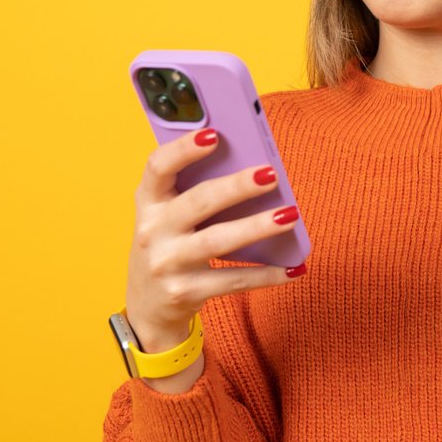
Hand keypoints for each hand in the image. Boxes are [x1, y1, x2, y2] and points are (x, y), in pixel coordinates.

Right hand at [124, 127, 304, 355]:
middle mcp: (153, 231)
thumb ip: (194, 191)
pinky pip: (232, 280)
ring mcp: (167, 264)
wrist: (148, 307)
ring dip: (257, 227)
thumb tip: (252, 169)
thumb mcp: (168, 217)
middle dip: (236, 187)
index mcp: (148, 202)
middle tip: (271, 174)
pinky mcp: (185, 292)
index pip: (158, 167)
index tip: (214, 134)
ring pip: (217, 241)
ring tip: (290, 215)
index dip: (183, 150)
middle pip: (198, 202)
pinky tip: (294, 268)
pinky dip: (266, 275)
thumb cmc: (169, 246)